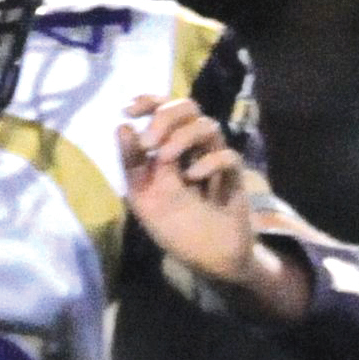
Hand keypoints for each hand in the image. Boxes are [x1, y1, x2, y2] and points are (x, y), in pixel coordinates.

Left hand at [117, 96, 284, 303]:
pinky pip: (228, 156)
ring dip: (182, 137)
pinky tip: (194, 178)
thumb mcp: (142, 195)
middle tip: (151, 143)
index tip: (129, 111)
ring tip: (167, 160)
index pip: (161, 107)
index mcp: (168, 145)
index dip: (147, 101)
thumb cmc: (174, 226)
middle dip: (165, 118)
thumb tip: (124, 125)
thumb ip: (132, 162)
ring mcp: (215, 160)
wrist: (208, 258)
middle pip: (187, 107)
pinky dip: (209, 162)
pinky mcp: (234, 177)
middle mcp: (193, 147)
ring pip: (207, 126)